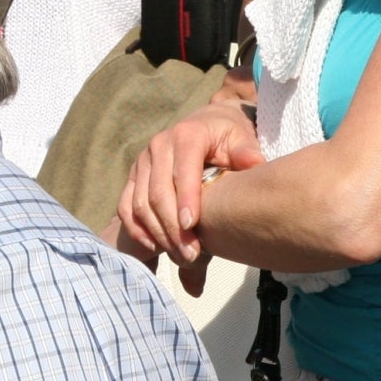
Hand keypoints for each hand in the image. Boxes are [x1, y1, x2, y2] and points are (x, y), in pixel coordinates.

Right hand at [115, 101, 264, 294]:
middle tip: (191, 254)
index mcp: (186, 135)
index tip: (192, 226)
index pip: (183, 170)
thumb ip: (245, 151)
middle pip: (158, 192)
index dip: (185, 198)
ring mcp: (142, 161)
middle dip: (173, 227)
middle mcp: (159, 146)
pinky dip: (137, 228)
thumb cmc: (226, 136)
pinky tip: (154, 247)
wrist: (207, 123)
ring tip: (180, 256)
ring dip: (158, 232)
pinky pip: (126, 205)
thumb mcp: (241, 137)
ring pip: (140, 202)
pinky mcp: (134, 176)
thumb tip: (253, 162)